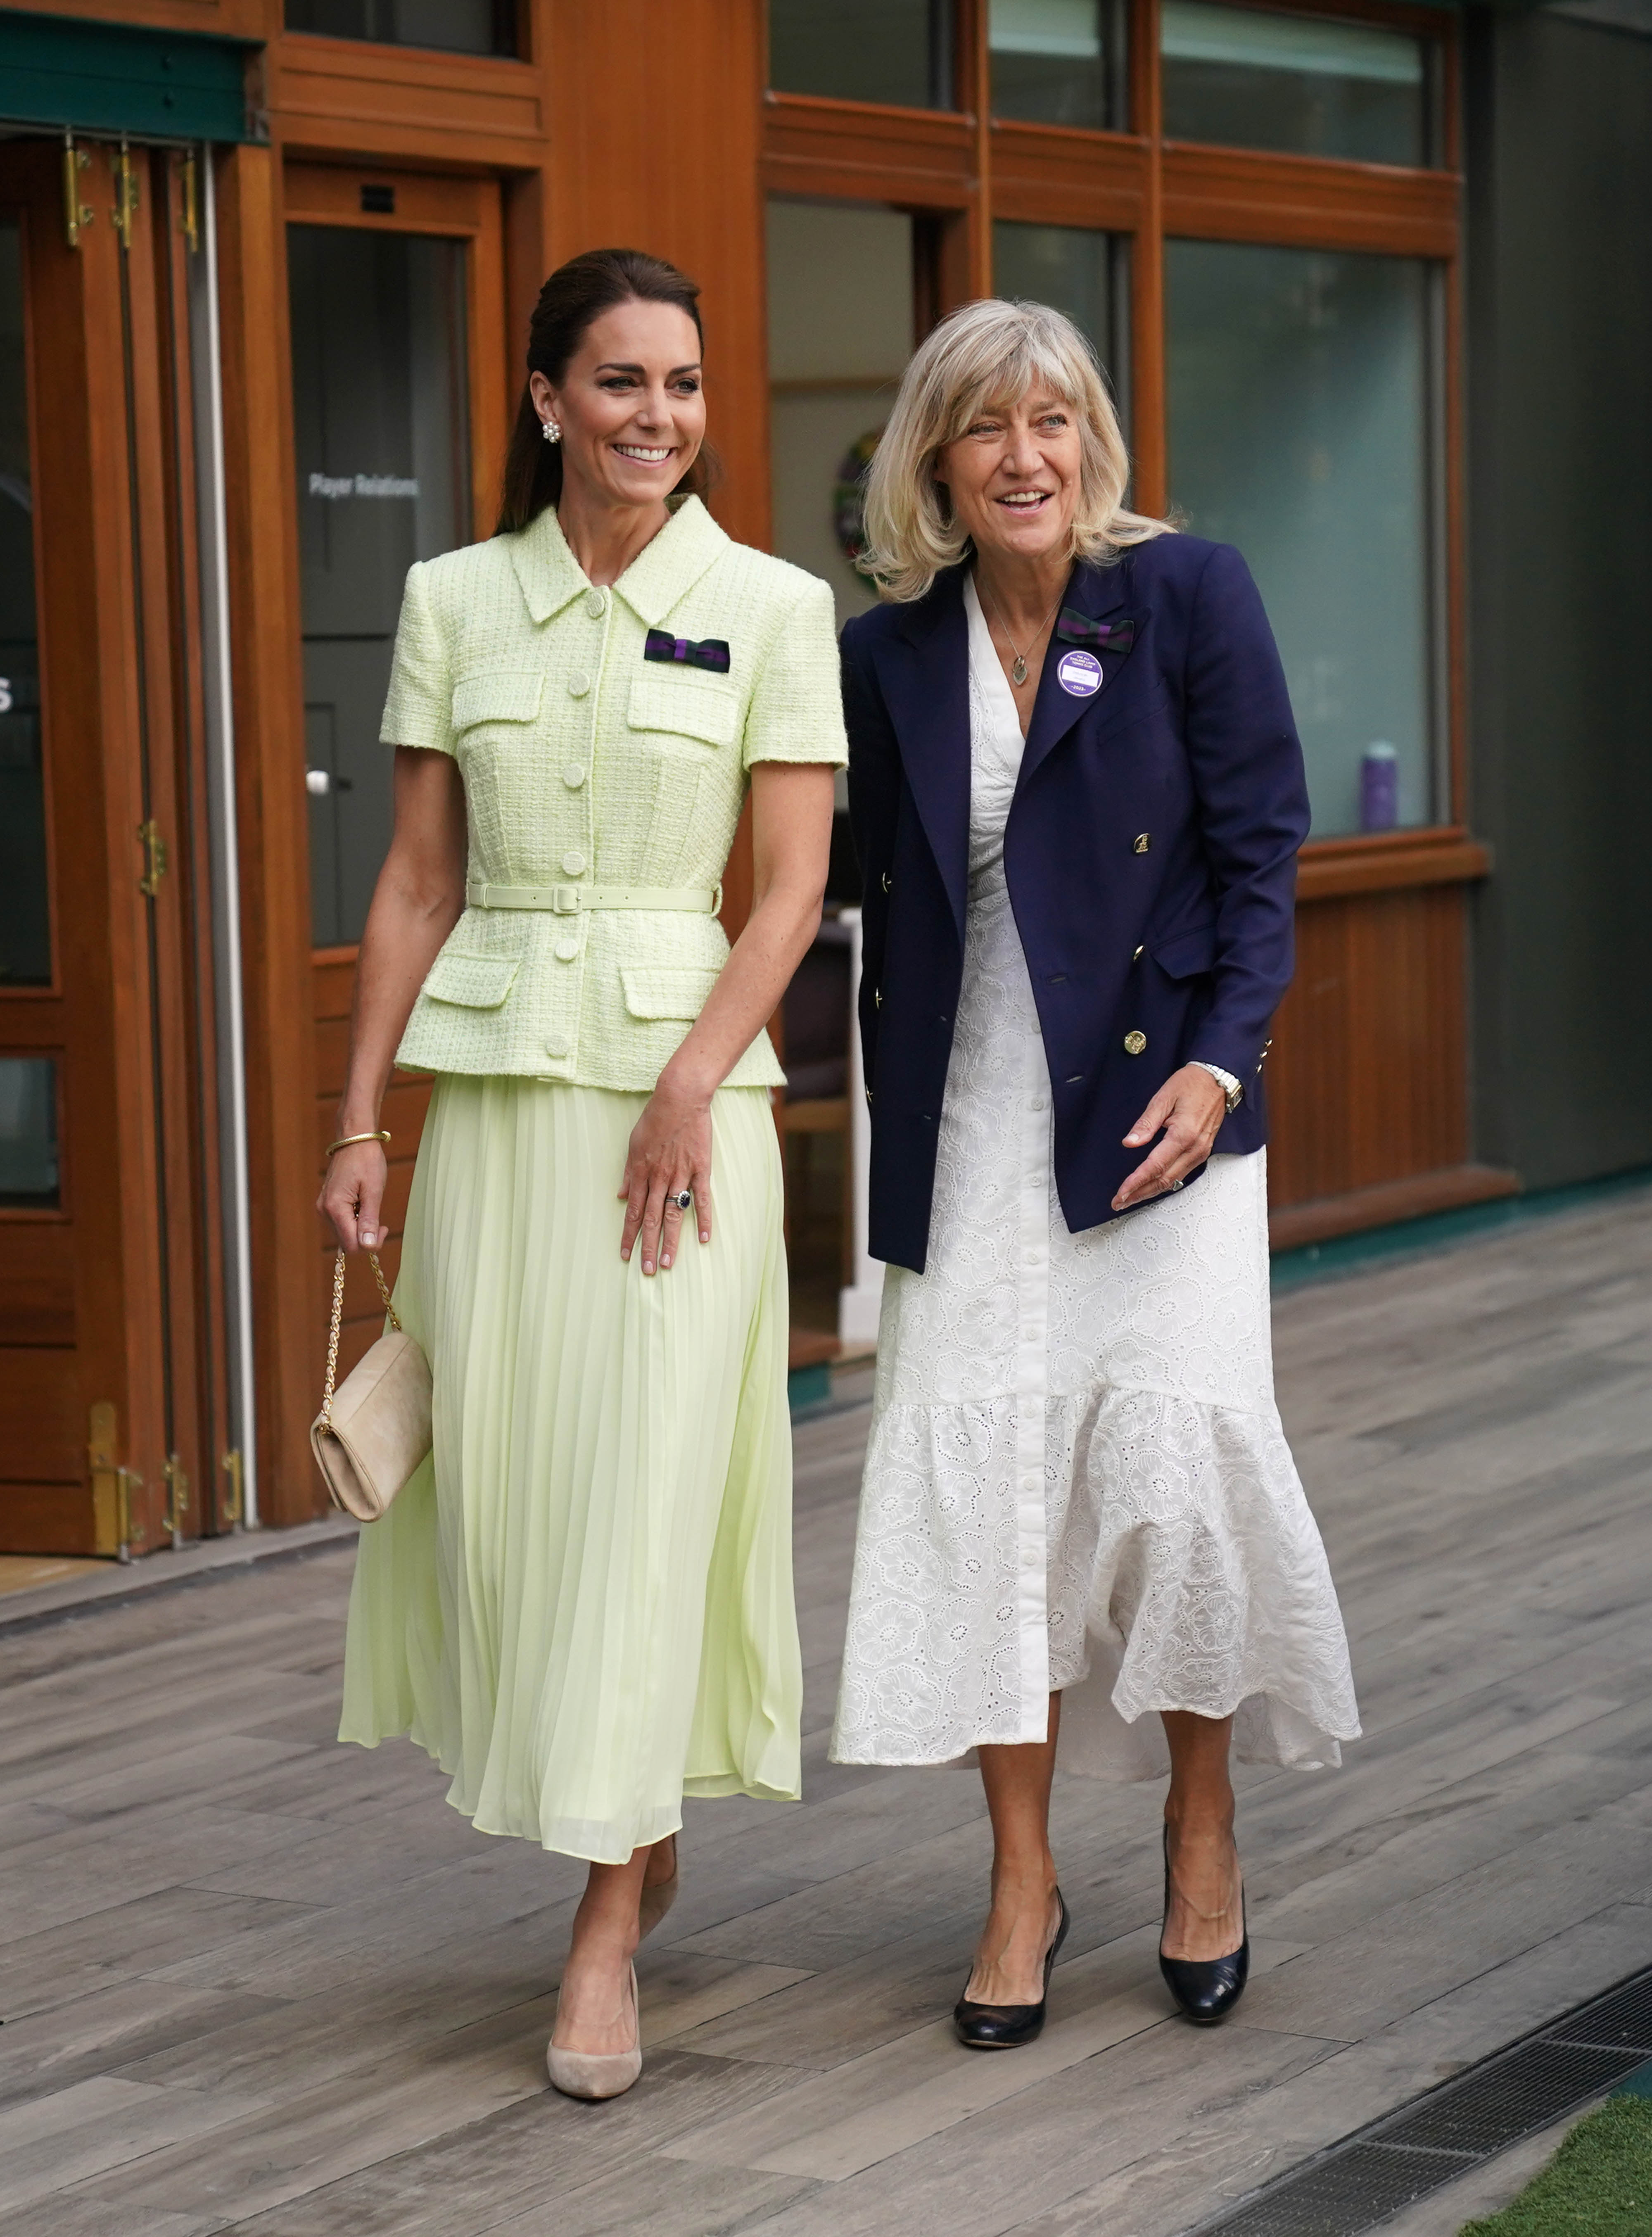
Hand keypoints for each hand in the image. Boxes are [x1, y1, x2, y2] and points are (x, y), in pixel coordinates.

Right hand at [318, 1140, 387, 1251]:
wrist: (354, 1140)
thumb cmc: (366, 1161)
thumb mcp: (373, 1190)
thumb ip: (369, 1219)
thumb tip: (368, 1245)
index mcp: (335, 1207)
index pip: (351, 1244)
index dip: (370, 1244)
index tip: (383, 1228)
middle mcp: (324, 1210)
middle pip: (346, 1242)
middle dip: (365, 1237)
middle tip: (380, 1222)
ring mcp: (323, 1207)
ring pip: (343, 1234)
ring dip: (360, 1229)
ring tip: (370, 1208)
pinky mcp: (326, 1204)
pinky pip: (341, 1223)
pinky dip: (354, 1221)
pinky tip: (362, 1206)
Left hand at [619, 1075, 713, 1274]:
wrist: (679, 1098)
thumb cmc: (654, 1119)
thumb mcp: (633, 1145)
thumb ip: (628, 1173)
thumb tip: (621, 1195)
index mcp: (641, 1173)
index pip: (634, 1212)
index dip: (629, 1235)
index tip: (625, 1255)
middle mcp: (659, 1178)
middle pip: (652, 1220)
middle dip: (648, 1247)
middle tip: (648, 1271)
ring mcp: (680, 1175)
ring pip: (674, 1214)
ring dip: (671, 1241)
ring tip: (669, 1264)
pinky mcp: (700, 1168)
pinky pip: (702, 1198)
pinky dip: (703, 1219)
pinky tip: (705, 1238)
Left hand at [1113, 1065, 1225, 1210]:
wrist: (1218, 1079)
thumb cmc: (1191, 1084)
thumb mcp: (1163, 1098)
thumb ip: (1145, 1123)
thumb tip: (1130, 1143)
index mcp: (1183, 1135)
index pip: (1155, 1166)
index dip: (1136, 1182)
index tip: (1121, 1192)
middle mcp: (1194, 1148)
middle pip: (1164, 1180)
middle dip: (1140, 1193)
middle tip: (1119, 1201)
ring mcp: (1201, 1152)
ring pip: (1173, 1180)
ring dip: (1151, 1191)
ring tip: (1130, 1197)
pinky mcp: (1202, 1151)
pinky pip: (1182, 1174)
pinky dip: (1164, 1183)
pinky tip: (1151, 1185)